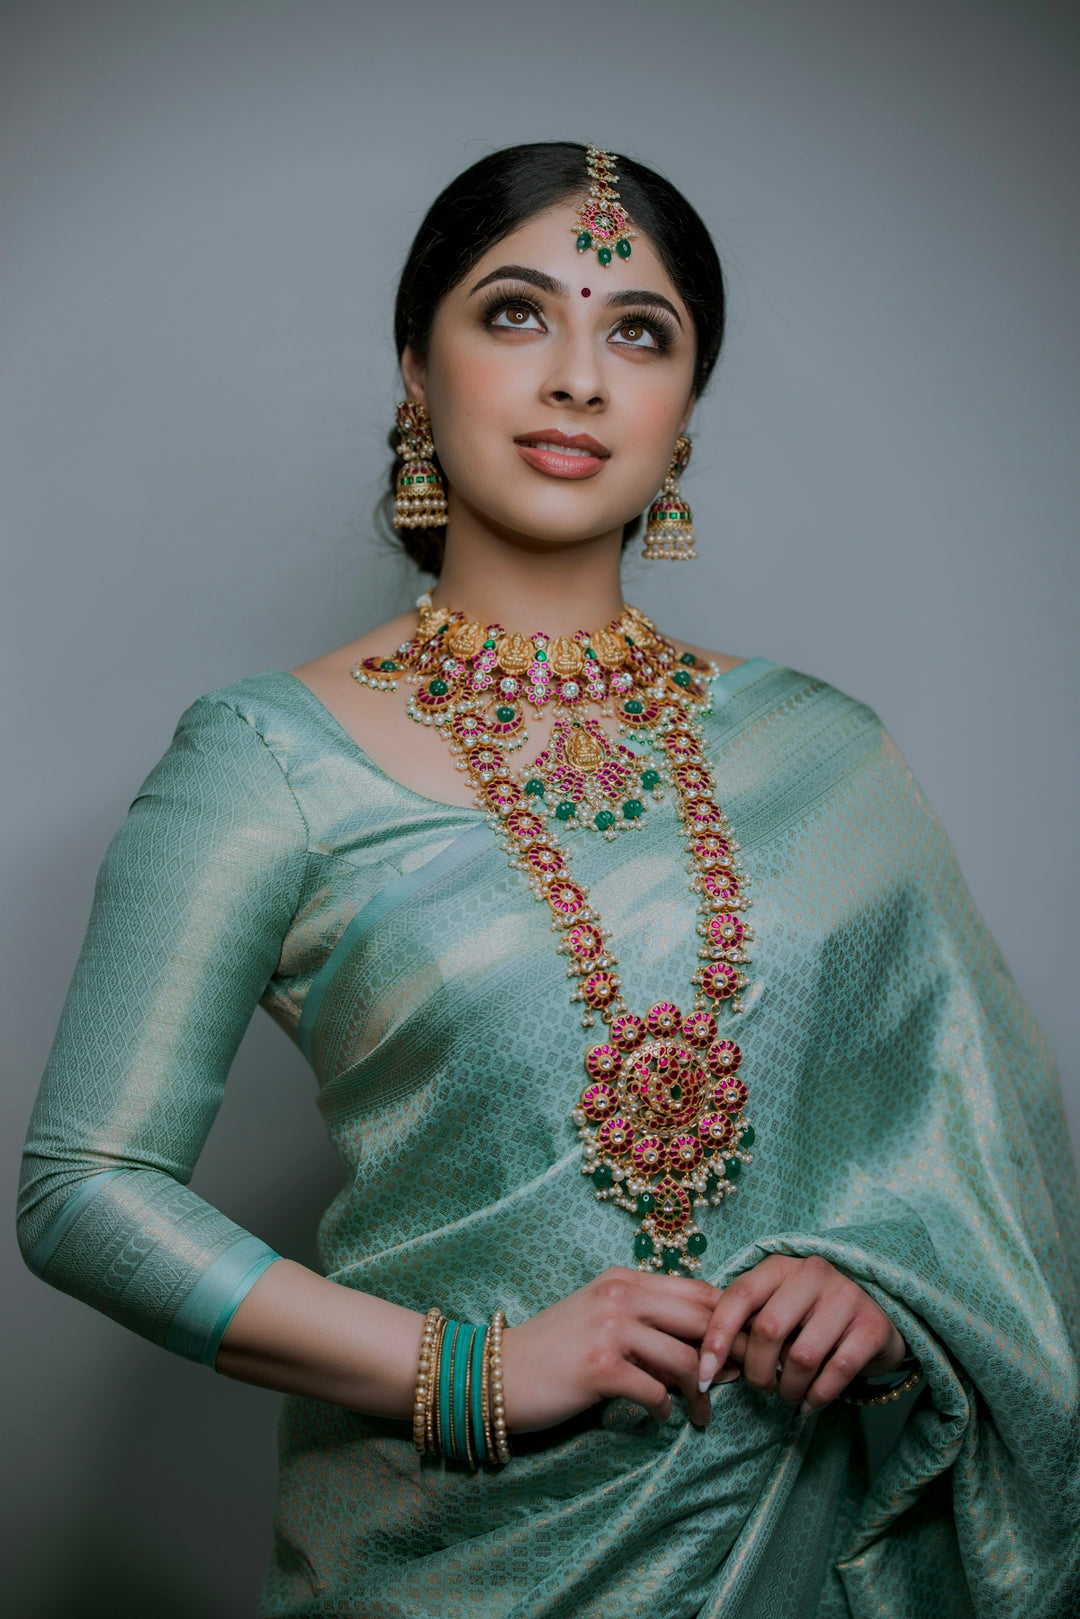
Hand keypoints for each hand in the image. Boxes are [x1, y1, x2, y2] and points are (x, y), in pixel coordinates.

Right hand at [501, 1267, 740, 1433]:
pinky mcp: (600, 1367)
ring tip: (701, 1414)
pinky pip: (654, 1391)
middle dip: (727, 1355)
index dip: (728, 1320)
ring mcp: (609, 1328)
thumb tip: (704, 1349)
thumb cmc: (554, 1350)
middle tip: (736, 1384)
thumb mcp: (600, 1318)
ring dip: (701, 1393)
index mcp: (624, 1279)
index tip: (740, 1351)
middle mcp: (620, 1295)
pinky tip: (658, 1418)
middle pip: (702, 1319)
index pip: (699, 1290)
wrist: (497, 1372)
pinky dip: (664, 1410)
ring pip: (684, 1359)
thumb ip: (646, 1322)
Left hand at [696, 1254, 906, 1412]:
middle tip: (762, 1387)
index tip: (703, 1376)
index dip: (717, 1338)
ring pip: (801, 1356)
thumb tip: (704, 1359)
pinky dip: (818, 1397)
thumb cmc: (812, 1318)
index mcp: (780, 1266)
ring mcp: (846, 1296)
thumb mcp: (778, 1307)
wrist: (878, 1318)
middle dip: (757, 1371)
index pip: (739, 1296)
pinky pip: (837, 1371)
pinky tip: (810, 1404)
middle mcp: (813, 1273)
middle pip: (768, 1329)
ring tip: (789, 1395)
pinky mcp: (872, 1326)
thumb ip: (747, 1322)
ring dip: (789, 1388)